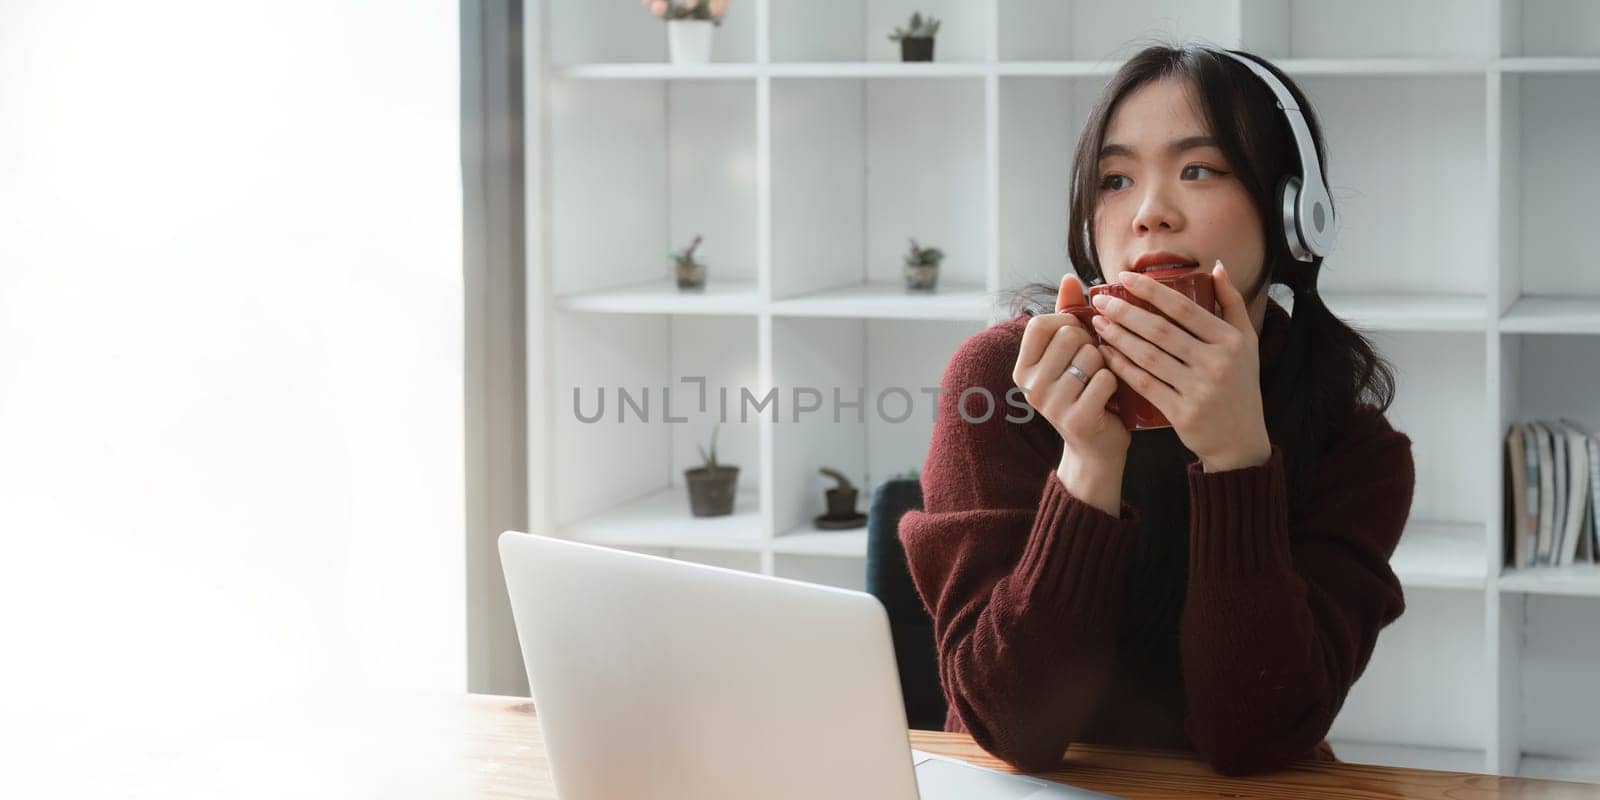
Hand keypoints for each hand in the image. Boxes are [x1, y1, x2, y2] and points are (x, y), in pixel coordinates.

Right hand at [1013, 274, 1130, 474]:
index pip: (1041, 323)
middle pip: (1070, 336)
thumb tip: (1070, 278)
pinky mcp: (1076, 419)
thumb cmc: (1084, 391)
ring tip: (1099, 381)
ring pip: (1091, 356)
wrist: (1095, 447)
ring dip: (1105, 365)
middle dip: (1091, 344)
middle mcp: (1030, 386)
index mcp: (1022, 367)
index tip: (1077, 337)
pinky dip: (1116, 384)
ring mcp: (1051, 405)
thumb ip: (1067, 316)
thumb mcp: (1069, 355)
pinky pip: (1107, 379)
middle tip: (1092, 364)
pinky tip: (1110, 398)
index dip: (1067, 322)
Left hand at [1089, 260, 1271, 471]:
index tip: (1124, 277)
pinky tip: (1106, 354)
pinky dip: (1123, 367)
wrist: (1241, 441)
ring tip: (1098, 323)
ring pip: (1148, 356)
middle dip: (1125, 312)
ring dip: (1118, 337)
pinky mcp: (1183, 413)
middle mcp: (1216, 363)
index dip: (1150, 290)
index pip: (1183, 307)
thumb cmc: (1240, 386)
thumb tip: (1218, 266)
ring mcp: (1200, 389)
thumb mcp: (1246, 342)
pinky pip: (1145, 384)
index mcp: (1230, 340)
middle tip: (1099, 300)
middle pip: (1160, 330)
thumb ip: (1232, 302)